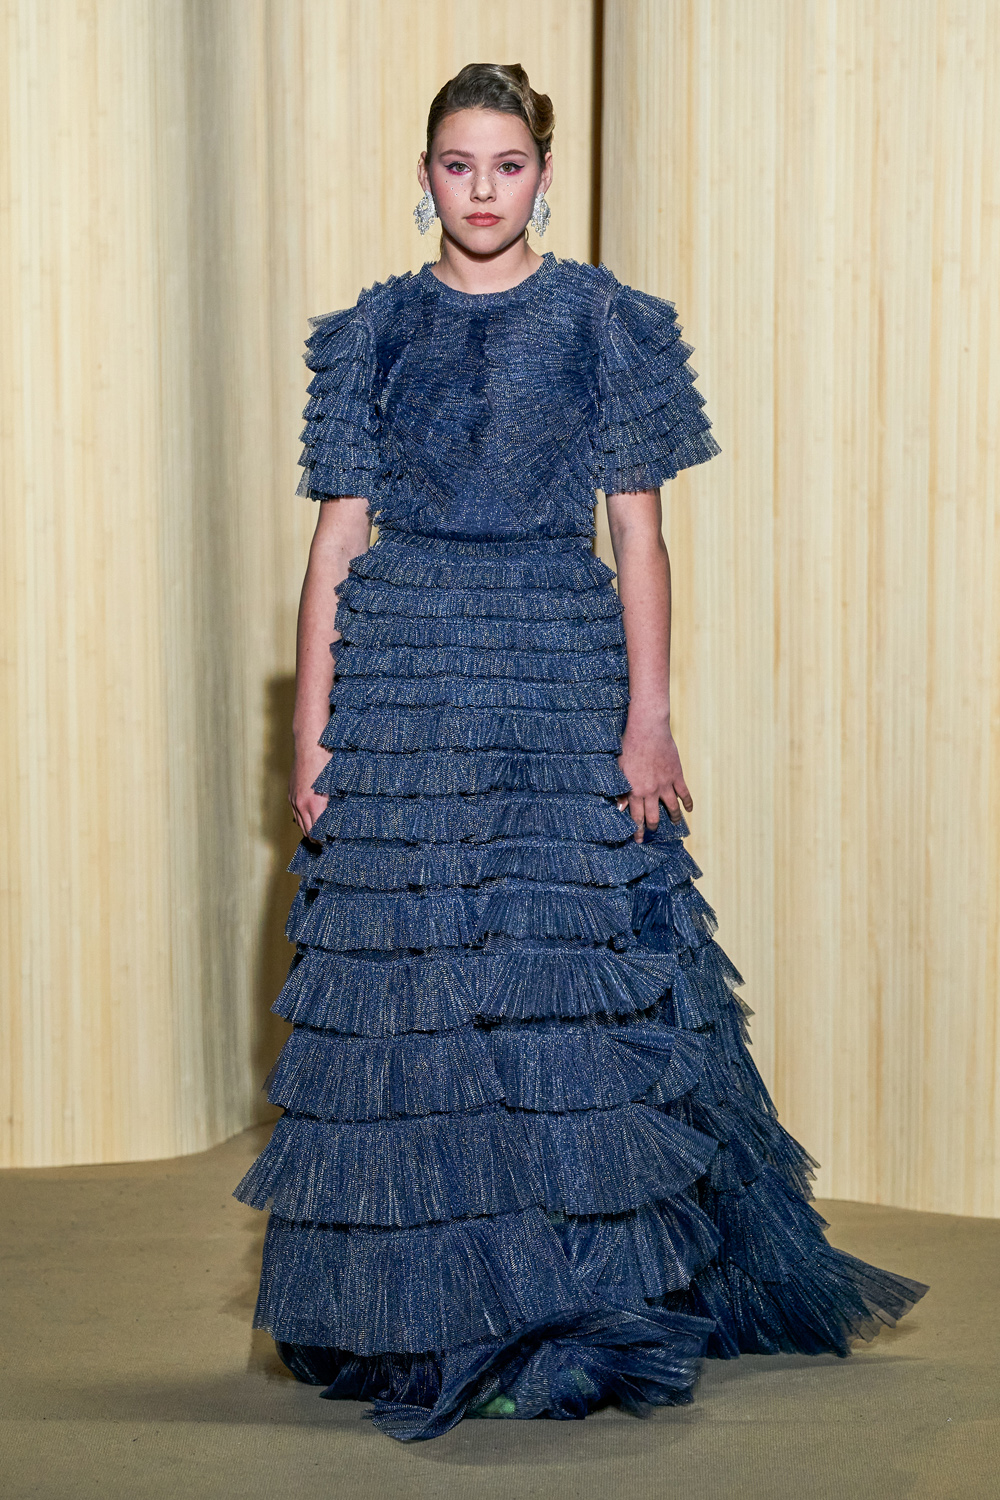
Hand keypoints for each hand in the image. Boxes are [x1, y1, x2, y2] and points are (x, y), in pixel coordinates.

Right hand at [289, 740, 331, 837]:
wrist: (310, 744)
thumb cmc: (328, 762)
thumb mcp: (337, 784)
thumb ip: (337, 804)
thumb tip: (343, 819)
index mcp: (315, 804)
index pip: (318, 832)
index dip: (326, 841)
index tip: (335, 844)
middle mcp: (302, 804)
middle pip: (308, 832)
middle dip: (318, 840)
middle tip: (329, 843)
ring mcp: (294, 799)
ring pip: (300, 824)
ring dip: (310, 831)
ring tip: (322, 836)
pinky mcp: (291, 794)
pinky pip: (296, 813)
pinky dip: (304, 820)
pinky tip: (313, 820)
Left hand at [616, 708, 692, 841]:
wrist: (647, 731)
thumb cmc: (629, 747)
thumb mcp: (619, 769)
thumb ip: (620, 790)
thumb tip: (620, 807)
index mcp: (635, 791)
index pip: (636, 817)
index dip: (637, 830)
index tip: (638, 840)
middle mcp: (651, 791)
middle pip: (653, 816)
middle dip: (652, 828)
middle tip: (652, 834)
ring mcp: (666, 784)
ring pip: (671, 807)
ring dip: (673, 818)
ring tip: (674, 824)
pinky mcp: (676, 775)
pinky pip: (684, 793)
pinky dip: (687, 802)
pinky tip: (689, 809)